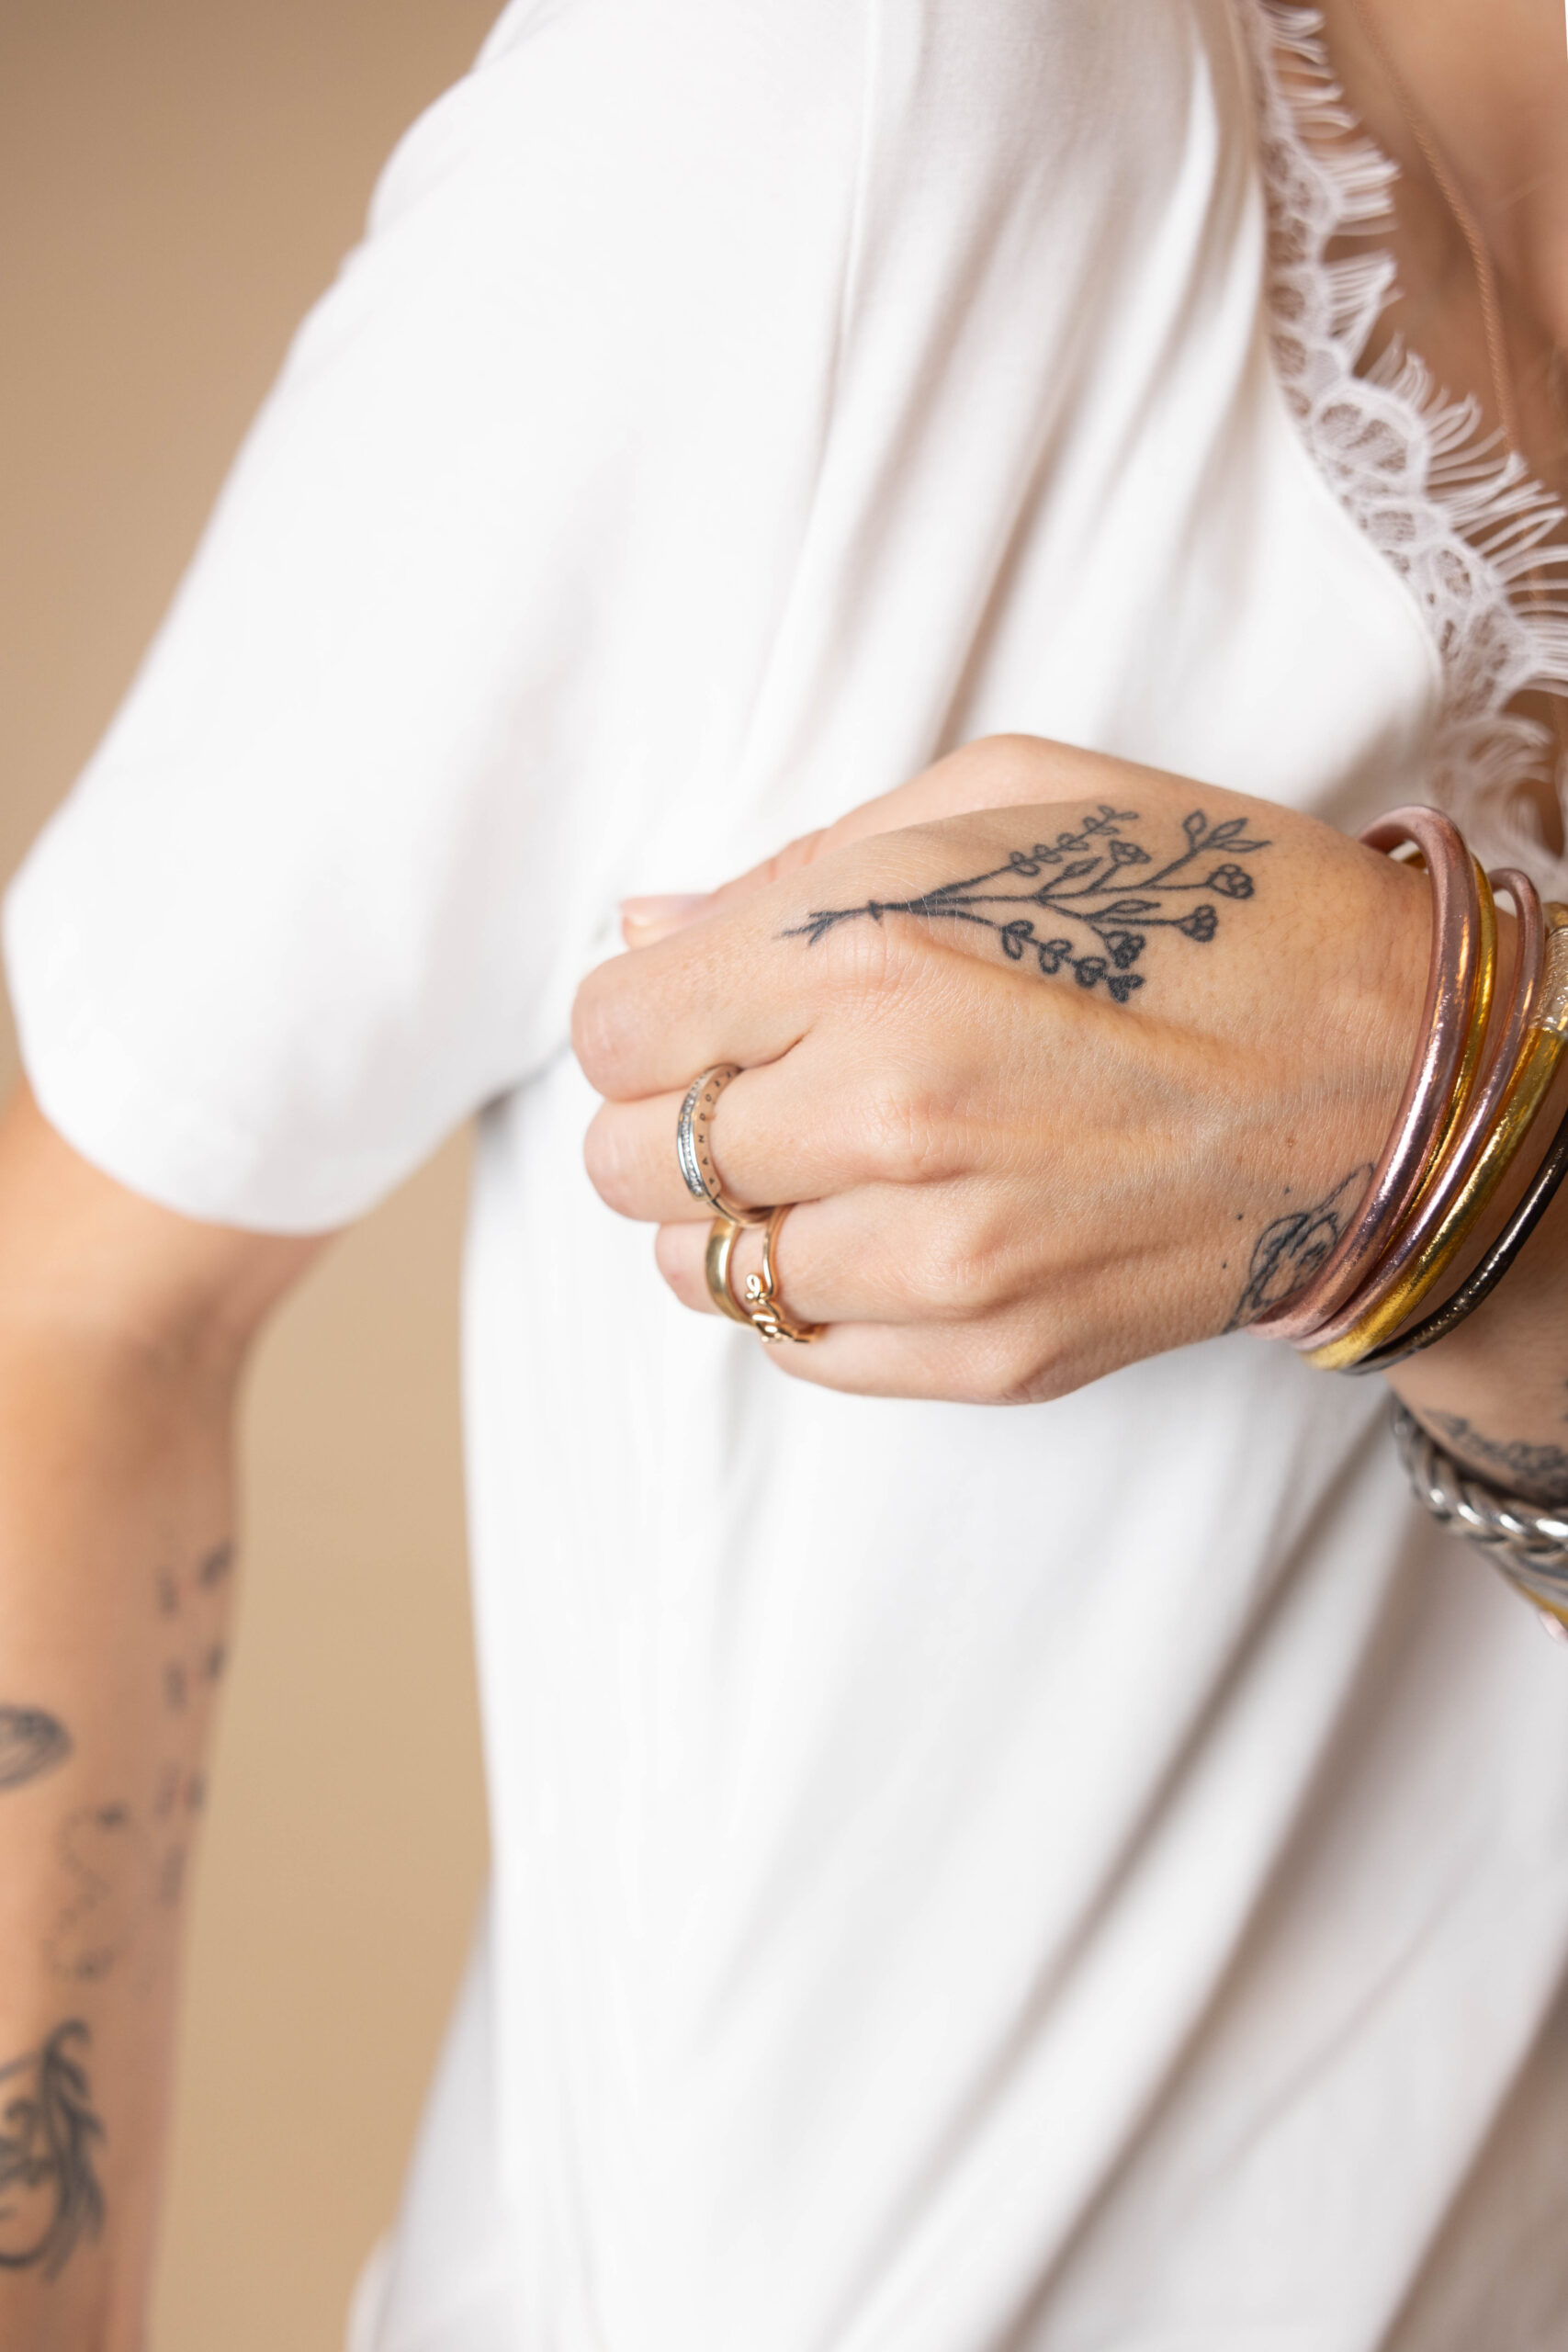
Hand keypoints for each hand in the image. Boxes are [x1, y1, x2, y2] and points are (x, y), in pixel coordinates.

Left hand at [574, 737, 1429, 1400]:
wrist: (1398, 1078)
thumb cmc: (1212, 913)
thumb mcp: (1014, 799)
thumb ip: (804, 863)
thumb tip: (646, 932)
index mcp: (875, 953)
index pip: (611, 1031)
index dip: (642, 1017)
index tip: (697, 1014)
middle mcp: (892, 1116)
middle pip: (630, 1163)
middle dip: (667, 1118)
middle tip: (759, 1087)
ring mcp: (945, 1258)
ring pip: (700, 1274)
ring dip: (736, 1214)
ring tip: (831, 1161)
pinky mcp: (996, 1356)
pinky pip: (801, 1352)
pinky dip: (811, 1292)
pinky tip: (889, 1226)